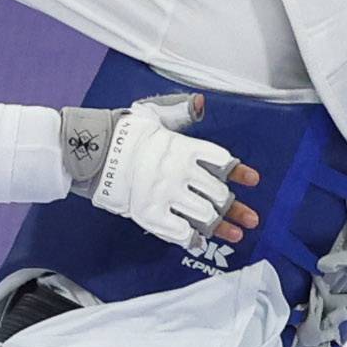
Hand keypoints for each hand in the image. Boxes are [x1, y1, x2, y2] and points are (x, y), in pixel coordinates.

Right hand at [81, 94, 260, 250]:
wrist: (93, 152)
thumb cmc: (124, 134)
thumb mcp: (153, 115)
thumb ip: (180, 111)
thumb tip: (200, 103)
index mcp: (183, 147)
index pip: (220, 160)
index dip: (239, 171)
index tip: (253, 180)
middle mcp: (178, 172)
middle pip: (217, 193)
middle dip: (234, 207)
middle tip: (249, 217)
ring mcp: (165, 195)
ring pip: (204, 215)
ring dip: (221, 226)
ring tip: (235, 235)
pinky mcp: (149, 213)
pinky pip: (179, 231)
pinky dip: (192, 239)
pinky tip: (200, 242)